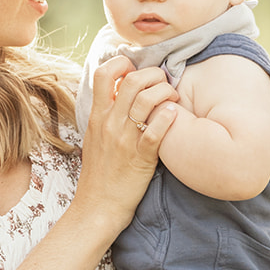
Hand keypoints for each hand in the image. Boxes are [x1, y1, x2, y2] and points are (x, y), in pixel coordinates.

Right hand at [76, 58, 178, 230]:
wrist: (97, 207)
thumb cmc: (100, 174)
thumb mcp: (94, 138)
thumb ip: (105, 115)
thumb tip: (118, 93)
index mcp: (97, 116)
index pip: (103, 74)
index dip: (122, 63)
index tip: (136, 69)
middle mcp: (109, 123)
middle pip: (130, 81)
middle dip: (153, 74)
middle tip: (163, 82)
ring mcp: (124, 140)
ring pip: (145, 101)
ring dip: (165, 93)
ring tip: (174, 98)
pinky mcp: (140, 158)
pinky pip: (155, 132)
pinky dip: (167, 118)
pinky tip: (174, 114)